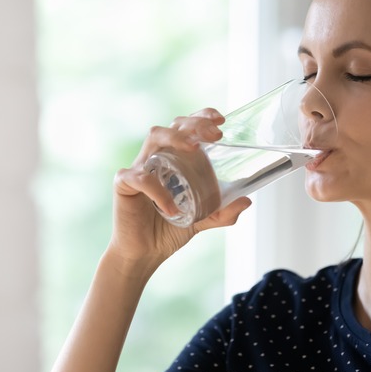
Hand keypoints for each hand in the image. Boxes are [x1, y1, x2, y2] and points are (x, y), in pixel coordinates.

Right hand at [107, 108, 251, 266]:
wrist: (144, 254)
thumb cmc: (168, 231)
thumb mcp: (202, 220)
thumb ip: (222, 213)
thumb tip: (246, 201)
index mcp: (173, 160)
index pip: (185, 127)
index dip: (201, 117)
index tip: (220, 120)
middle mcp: (156, 158)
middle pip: (172, 126)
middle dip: (194, 124)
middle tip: (215, 135)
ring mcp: (139, 168)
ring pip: (154, 137)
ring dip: (176, 138)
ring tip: (194, 148)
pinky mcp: (124, 185)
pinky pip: (140, 178)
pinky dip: (158, 190)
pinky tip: (172, 208)